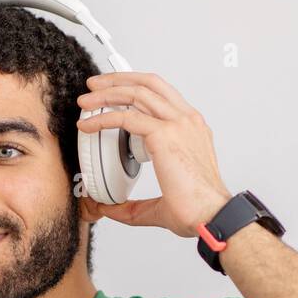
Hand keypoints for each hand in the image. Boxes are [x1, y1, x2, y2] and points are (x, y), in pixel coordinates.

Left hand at [76, 72, 231, 237]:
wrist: (211, 216)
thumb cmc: (197, 209)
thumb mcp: (161, 202)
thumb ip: (134, 205)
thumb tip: (110, 209)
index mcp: (191, 130)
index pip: (161, 95)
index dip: (135, 88)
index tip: (114, 93)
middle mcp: (187, 121)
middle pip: (149, 84)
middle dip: (117, 80)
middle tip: (94, 86)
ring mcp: (178, 124)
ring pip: (137, 93)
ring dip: (107, 93)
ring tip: (86, 101)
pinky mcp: (165, 135)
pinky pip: (126, 117)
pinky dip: (103, 117)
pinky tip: (88, 124)